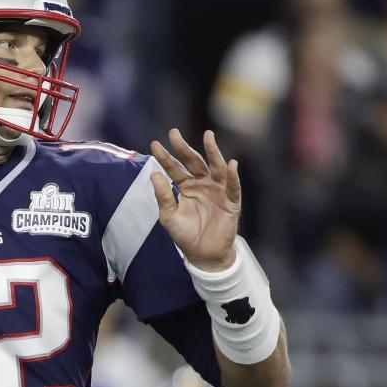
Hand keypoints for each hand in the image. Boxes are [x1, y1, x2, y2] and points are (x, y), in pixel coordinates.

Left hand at [149, 129, 240, 271]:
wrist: (203, 254)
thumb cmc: (185, 235)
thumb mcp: (169, 216)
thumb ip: (163, 196)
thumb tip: (154, 175)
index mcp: (186, 186)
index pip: (174, 168)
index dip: (165, 157)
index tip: (154, 144)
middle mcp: (202, 184)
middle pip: (193, 162)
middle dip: (184, 147)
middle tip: (173, 133)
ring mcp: (217, 191)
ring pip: (215, 168)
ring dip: (212, 152)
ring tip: (208, 136)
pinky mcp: (231, 202)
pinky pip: (233, 187)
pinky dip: (232, 176)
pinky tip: (230, 164)